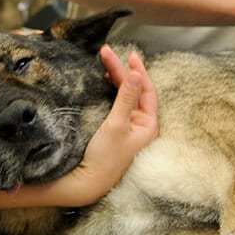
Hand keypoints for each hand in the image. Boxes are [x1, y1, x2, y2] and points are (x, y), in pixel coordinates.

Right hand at [51, 45, 157, 205]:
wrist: (86, 182)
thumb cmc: (104, 158)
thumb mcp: (116, 125)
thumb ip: (125, 98)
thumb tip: (136, 74)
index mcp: (148, 125)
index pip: (147, 91)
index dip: (139, 71)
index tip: (129, 55)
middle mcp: (140, 126)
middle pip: (134, 91)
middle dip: (122, 71)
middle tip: (107, 52)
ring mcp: (128, 128)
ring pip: (125, 96)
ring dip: (116, 79)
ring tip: (105, 63)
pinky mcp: (115, 131)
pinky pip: (117, 104)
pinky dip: (111, 91)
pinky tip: (104, 82)